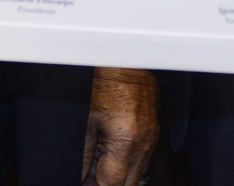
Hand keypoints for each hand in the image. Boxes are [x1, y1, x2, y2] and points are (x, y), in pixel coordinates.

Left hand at [82, 67, 157, 185]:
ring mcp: (151, 139)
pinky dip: (125, 161)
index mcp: (126, 142)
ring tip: (96, 163)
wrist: (124, 60)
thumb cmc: (105, 82)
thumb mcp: (87, 120)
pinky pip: (141, 158)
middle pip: (128, 184)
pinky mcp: (152, 132)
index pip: (112, 184)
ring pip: (136, 173)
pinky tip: (109, 151)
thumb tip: (80, 176)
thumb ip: (84, 154)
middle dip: (107, 183)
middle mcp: (143, 144)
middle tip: (89, 177)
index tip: (83, 183)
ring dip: (117, 174)